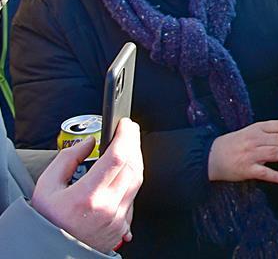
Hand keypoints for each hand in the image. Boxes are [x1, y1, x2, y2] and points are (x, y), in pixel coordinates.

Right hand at [30, 119, 142, 252]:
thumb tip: (88, 142)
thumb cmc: (47, 222)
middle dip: (133, 142)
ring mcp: (117, 218)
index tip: (124, 124)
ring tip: (129, 146)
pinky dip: (133, 178)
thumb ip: (66, 159)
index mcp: (87, 197)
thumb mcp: (46, 187)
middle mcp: (107, 208)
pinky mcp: (123, 225)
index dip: (125, 136)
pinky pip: (134, 195)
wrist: (51, 253)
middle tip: (129, 130)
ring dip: (136, 158)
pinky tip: (126, 170)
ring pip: (138, 179)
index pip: (117, 158)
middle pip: (132, 165)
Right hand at [207, 120, 277, 184]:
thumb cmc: (237, 143)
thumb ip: (271, 131)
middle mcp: (256, 140)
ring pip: (274, 153)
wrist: (212, 155)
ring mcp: (250, 154)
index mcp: (259, 128)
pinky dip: (275, 176)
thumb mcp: (253, 131)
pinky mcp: (245, 169)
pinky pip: (262, 172)